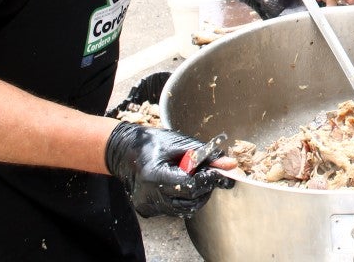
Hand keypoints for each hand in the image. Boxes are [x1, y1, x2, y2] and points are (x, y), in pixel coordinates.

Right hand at [104, 122, 235, 218]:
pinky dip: (183, 198)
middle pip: (190, 200)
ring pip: (184, 208)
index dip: (208, 179)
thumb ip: (206, 155)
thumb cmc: (151, 143)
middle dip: (205, 187)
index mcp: (155, 177)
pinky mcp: (148, 211)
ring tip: (193, 176)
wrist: (124, 151)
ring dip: (196, 194)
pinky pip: (174, 209)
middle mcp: (150, 196)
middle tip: (207, 172)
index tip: (218, 171)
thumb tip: (230, 164)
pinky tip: (180, 183)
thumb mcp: (180, 143)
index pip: (191, 186)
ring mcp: (148, 206)